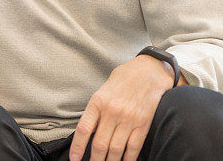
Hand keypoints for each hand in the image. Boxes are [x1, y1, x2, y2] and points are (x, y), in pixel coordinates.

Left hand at [69, 55, 183, 160]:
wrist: (148, 71)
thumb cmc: (123, 79)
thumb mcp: (103, 90)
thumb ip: (96, 110)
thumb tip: (90, 131)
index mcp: (97, 102)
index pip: (84, 129)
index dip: (77, 147)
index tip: (74, 159)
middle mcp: (111, 112)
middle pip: (99, 144)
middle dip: (94, 160)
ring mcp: (128, 119)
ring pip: (115, 149)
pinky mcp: (143, 124)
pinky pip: (133, 147)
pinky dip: (127, 159)